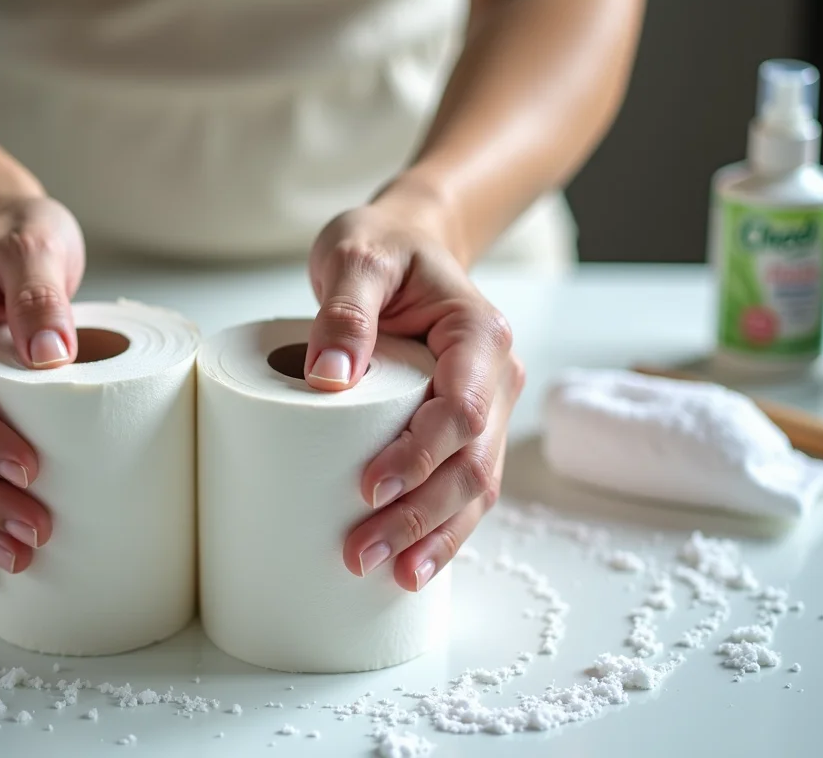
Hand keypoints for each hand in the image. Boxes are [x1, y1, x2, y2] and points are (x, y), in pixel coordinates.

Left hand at [305, 188, 524, 591]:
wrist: (402, 247)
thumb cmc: (381, 248)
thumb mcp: (355, 256)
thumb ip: (344, 309)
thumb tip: (327, 378)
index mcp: (479, 334)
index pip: (461, 407)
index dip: (421, 453)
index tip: (369, 486)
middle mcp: (495, 378)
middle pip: (472, 462)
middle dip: (423, 516)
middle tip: (363, 552)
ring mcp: (485, 410)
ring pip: (475, 487)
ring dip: (435, 537)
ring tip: (389, 575)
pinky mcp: (460, 432)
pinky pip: (462, 489)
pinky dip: (441, 531)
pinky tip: (410, 568)